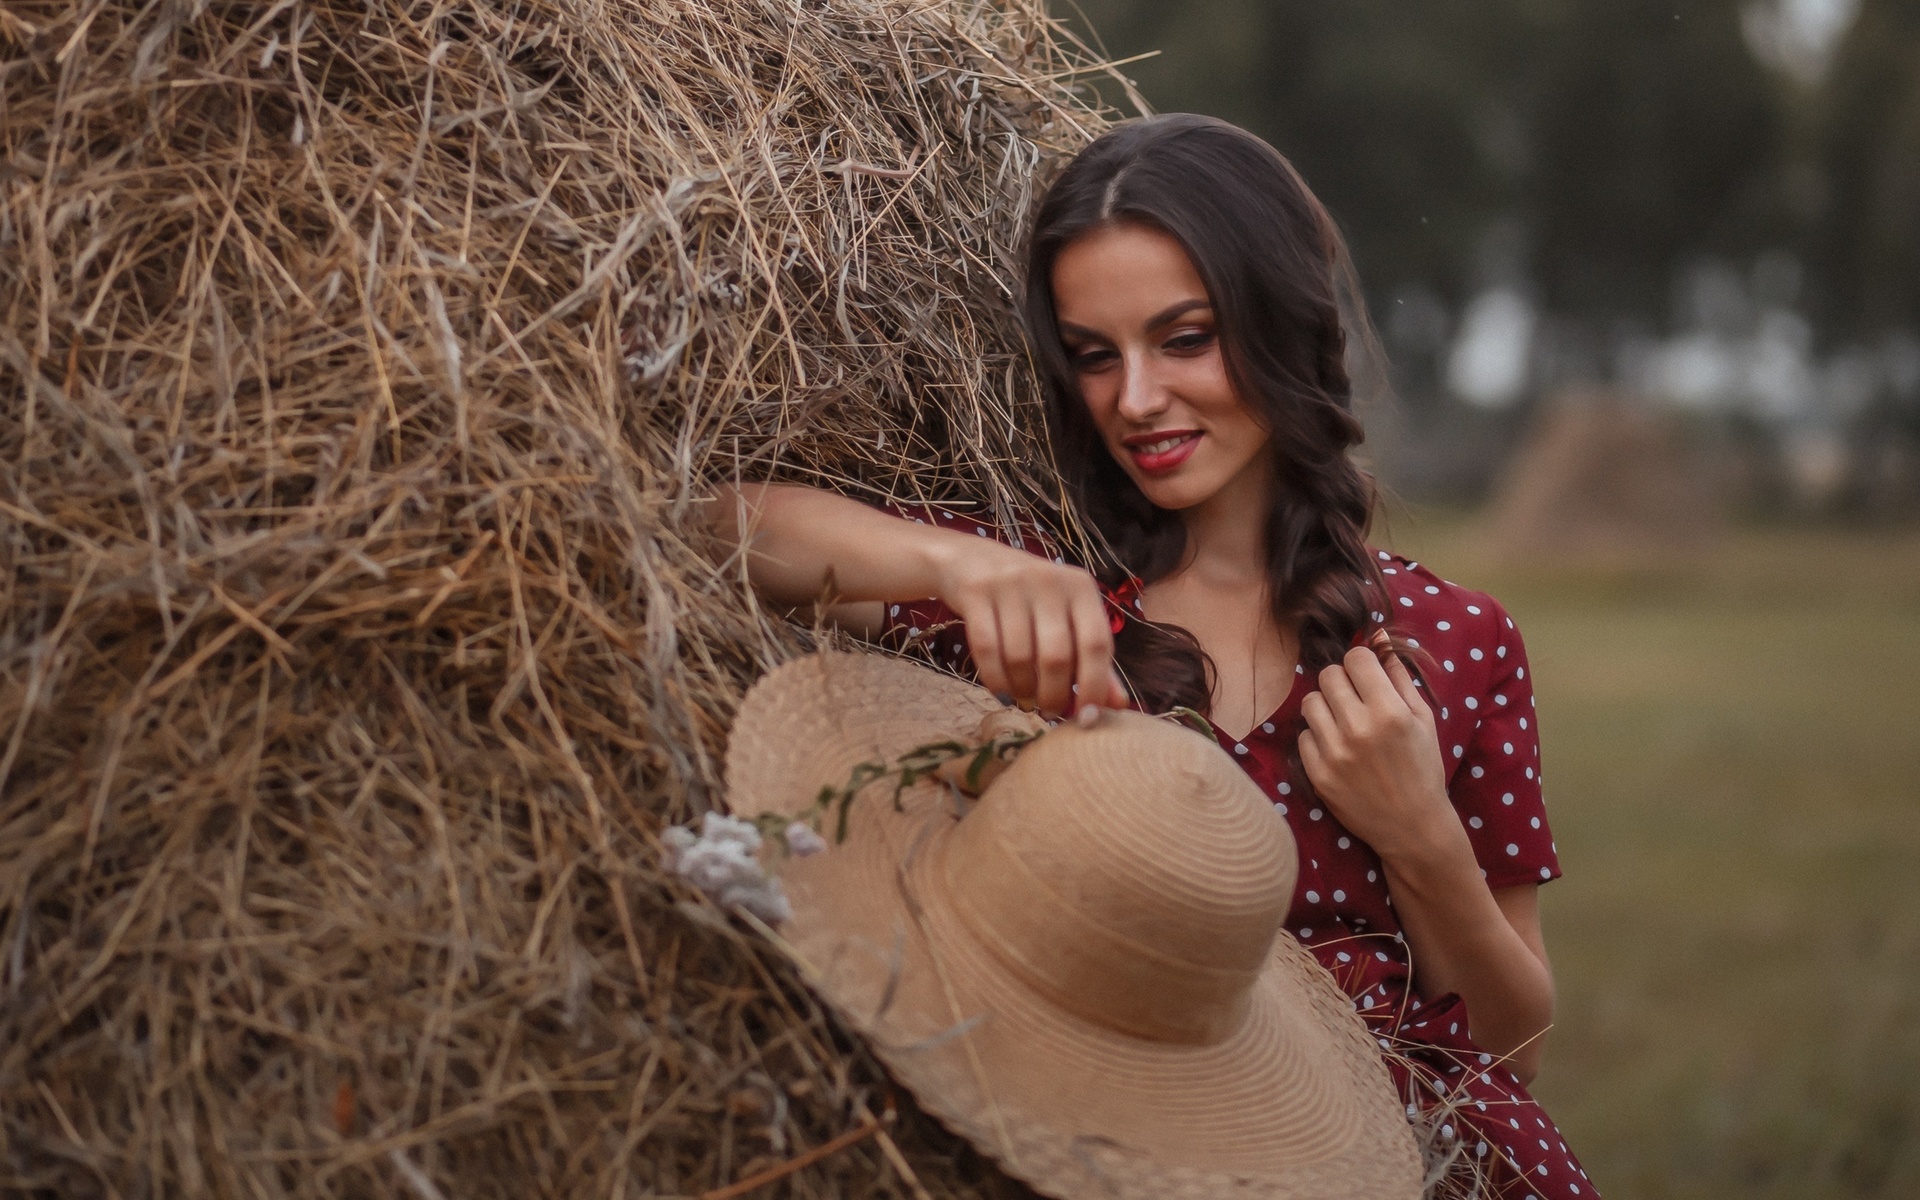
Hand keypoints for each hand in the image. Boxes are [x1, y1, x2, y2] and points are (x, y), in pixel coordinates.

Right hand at [930, 538, 1129, 716]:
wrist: (970, 559)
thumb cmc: (1029, 597)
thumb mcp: (1066, 618)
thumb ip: (1092, 659)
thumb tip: (1117, 705)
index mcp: (1080, 587)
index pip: (1097, 643)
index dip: (1094, 686)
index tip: (1086, 717)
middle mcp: (1049, 580)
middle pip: (1056, 656)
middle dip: (1053, 695)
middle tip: (1048, 710)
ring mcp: (1011, 584)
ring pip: (1020, 657)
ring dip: (1023, 689)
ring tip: (1024, 698)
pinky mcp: (977, 593)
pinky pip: (987, 649)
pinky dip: (995, 679)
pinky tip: (1001, 691)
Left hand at [1298, 644, 1454, 861]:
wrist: (1413, 826)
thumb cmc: (1423, 768)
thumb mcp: (1422, 719)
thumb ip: (1399, 676)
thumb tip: (1378, 637)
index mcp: (1389, 711)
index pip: (1355, 658)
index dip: (1362, 664)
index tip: (1367, 676)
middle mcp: (1358, 729)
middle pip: (1329, 675)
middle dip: (1342, 682)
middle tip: (1355, 700)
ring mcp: (1334, 753)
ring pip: (1310, 702)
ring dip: (1326, 707)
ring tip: (1344, 723)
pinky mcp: (1317, 774)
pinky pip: (1303, 736)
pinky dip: (1318, 738)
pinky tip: (1338, 750)